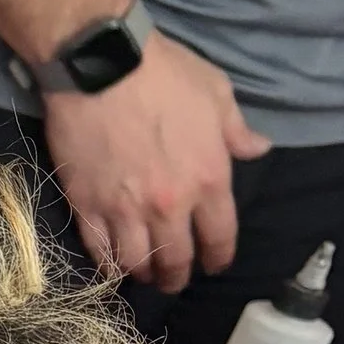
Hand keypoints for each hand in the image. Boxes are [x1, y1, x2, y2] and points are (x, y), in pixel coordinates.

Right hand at [44, 32, 270, 292]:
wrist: (102, 65)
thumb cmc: (164, 74)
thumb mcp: (216, 93)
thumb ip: (237, 130)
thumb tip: (257, 149)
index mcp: (208, 179)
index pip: (220, 237)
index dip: (218, 257)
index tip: (213, 263)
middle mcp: (169, 204)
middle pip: (176, 259)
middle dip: (177, 276)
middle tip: (173, 278)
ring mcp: (124, 209)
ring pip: (135, 262)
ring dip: (142, 273)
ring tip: (142, 273)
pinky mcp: (86, 205)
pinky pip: (97, 250)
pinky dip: (105, 263)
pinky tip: (110, 263)